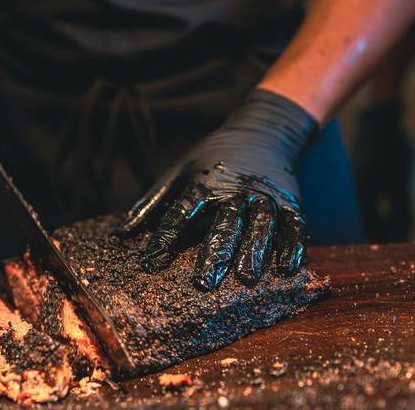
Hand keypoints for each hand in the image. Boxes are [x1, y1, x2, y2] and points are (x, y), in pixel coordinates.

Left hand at [117, 90, 316, 290]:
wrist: (263, 131)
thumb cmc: (212, 159)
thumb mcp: (179, 172)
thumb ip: (152, 204)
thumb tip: (119, 235)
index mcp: (204, 183)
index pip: (182, 213)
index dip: (165, 238)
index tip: (150, 262)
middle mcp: (235, 191)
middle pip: (224, 224)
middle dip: (213, 253)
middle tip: (202, 283)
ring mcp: (265, 196)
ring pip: (260, 226)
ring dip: (253, 252)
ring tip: (246, 279)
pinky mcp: (291, 202)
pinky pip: (294, 225)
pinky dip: (292, 246)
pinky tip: (287, 269)